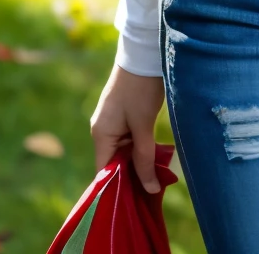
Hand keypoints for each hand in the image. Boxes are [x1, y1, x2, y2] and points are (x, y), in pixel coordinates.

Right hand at [90, 64, 166, 193]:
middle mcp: (102, 131)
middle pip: (114, 164)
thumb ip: (144, 158)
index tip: (133, 204)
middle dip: (131, 178)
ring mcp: (112, 123)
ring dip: (138, 163)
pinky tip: (155, 158)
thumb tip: (148, 188)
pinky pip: (129, 141)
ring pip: (123, 153)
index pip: (104, 173)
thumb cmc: (141, 89)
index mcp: (101, 135)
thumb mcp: (143, 126)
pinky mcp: (123, 116)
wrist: (144, 53)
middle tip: (152, 193)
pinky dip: (140, 150)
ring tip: (157, 179)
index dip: (117, 189)